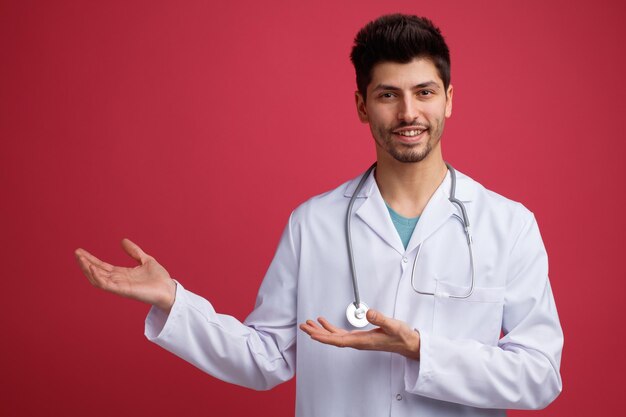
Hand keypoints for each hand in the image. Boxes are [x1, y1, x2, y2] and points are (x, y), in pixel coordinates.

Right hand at [75, 238, 175, 312]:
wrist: (169, 289)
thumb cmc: (160, 278)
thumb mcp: (145, 260)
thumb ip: (134, 251)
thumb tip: (122, 241)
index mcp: (122, 274)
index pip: (102, 266)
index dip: (91, 259)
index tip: (81, 251)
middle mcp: (118, 280)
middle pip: (97, 271)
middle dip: (86, 263)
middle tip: (76, 253)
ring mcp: (119, 286)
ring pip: (97, 278)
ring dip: (88, 268)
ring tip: (80, 258)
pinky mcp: (123, 291)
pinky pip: (105, 285)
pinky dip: (97, 277)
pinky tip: (91, 268)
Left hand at [299, 309, 419, 359]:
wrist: (407, 343)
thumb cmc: (401, 336)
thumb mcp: (392, 325)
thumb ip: (381, 319)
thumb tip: (369, 313)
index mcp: (362, 341)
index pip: (338, 340)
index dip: (324, 338)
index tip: (312, 335)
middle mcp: (357, 342)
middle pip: (332, 339)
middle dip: (316, 333)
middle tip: (303, 327)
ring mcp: (357, 340)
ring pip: (334, 336)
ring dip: (321, 330)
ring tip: (309, 324)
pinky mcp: (359, 336)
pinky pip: (340, 334)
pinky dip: (330, 328)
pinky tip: (324, 322)